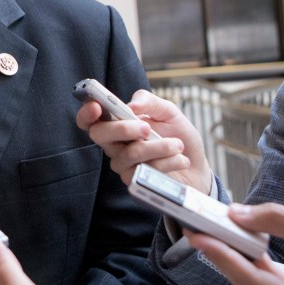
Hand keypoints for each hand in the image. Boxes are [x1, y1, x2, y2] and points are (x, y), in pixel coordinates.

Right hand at [75, 89, 211, 192]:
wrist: (197, 166)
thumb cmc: (178, 136)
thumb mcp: (168, 112)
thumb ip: (149, 102)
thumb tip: (132, 105)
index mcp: (117, 124)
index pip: (89, 120)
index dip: (86, 112)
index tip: (96, 105)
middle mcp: (114, 144)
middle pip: (99, 134)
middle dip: (123, 128)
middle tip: (147, 128)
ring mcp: (123, 164)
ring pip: (129, 153)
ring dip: (158, 147)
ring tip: (178, 145)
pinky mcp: (135, 182)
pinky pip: (145, 170)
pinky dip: (168, 161)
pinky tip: (180, 159)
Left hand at [187, 203, 283, 284]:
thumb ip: (278, 219)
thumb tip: (237, 214)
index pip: (250, 279)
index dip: (219, 255)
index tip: (195, 234)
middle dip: (220, 254)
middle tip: (194, 226)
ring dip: (234, 259)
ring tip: (210, 231)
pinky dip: (253, 265)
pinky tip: (238, 243)